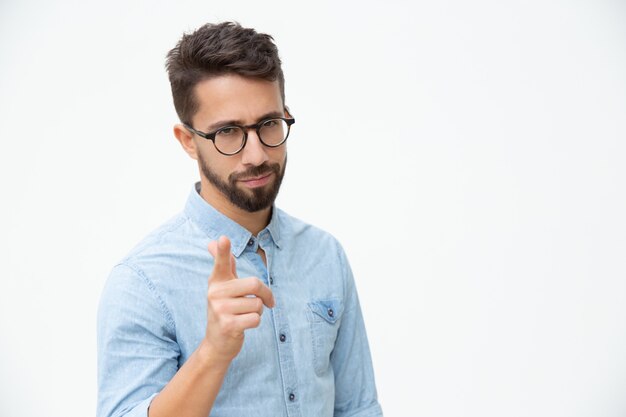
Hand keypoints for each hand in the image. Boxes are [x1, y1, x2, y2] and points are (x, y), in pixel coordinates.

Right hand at [203, 236, 274, 362]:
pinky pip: (256, 318)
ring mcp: (220, 310)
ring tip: (244, 315)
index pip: (221, 262)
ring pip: (257, 304)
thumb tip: (213, 242)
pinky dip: (255, 322)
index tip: (223, 238)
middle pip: (255, 284)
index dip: (223, 250)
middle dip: (265, 294)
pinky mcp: (228, 325)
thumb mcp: (223, 286)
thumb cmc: (225, 308)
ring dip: (258, 311)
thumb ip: (224, 264)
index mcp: (216, 281)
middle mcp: (215, 293)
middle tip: (265, 301)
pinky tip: (243, 325)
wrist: (217, 343)